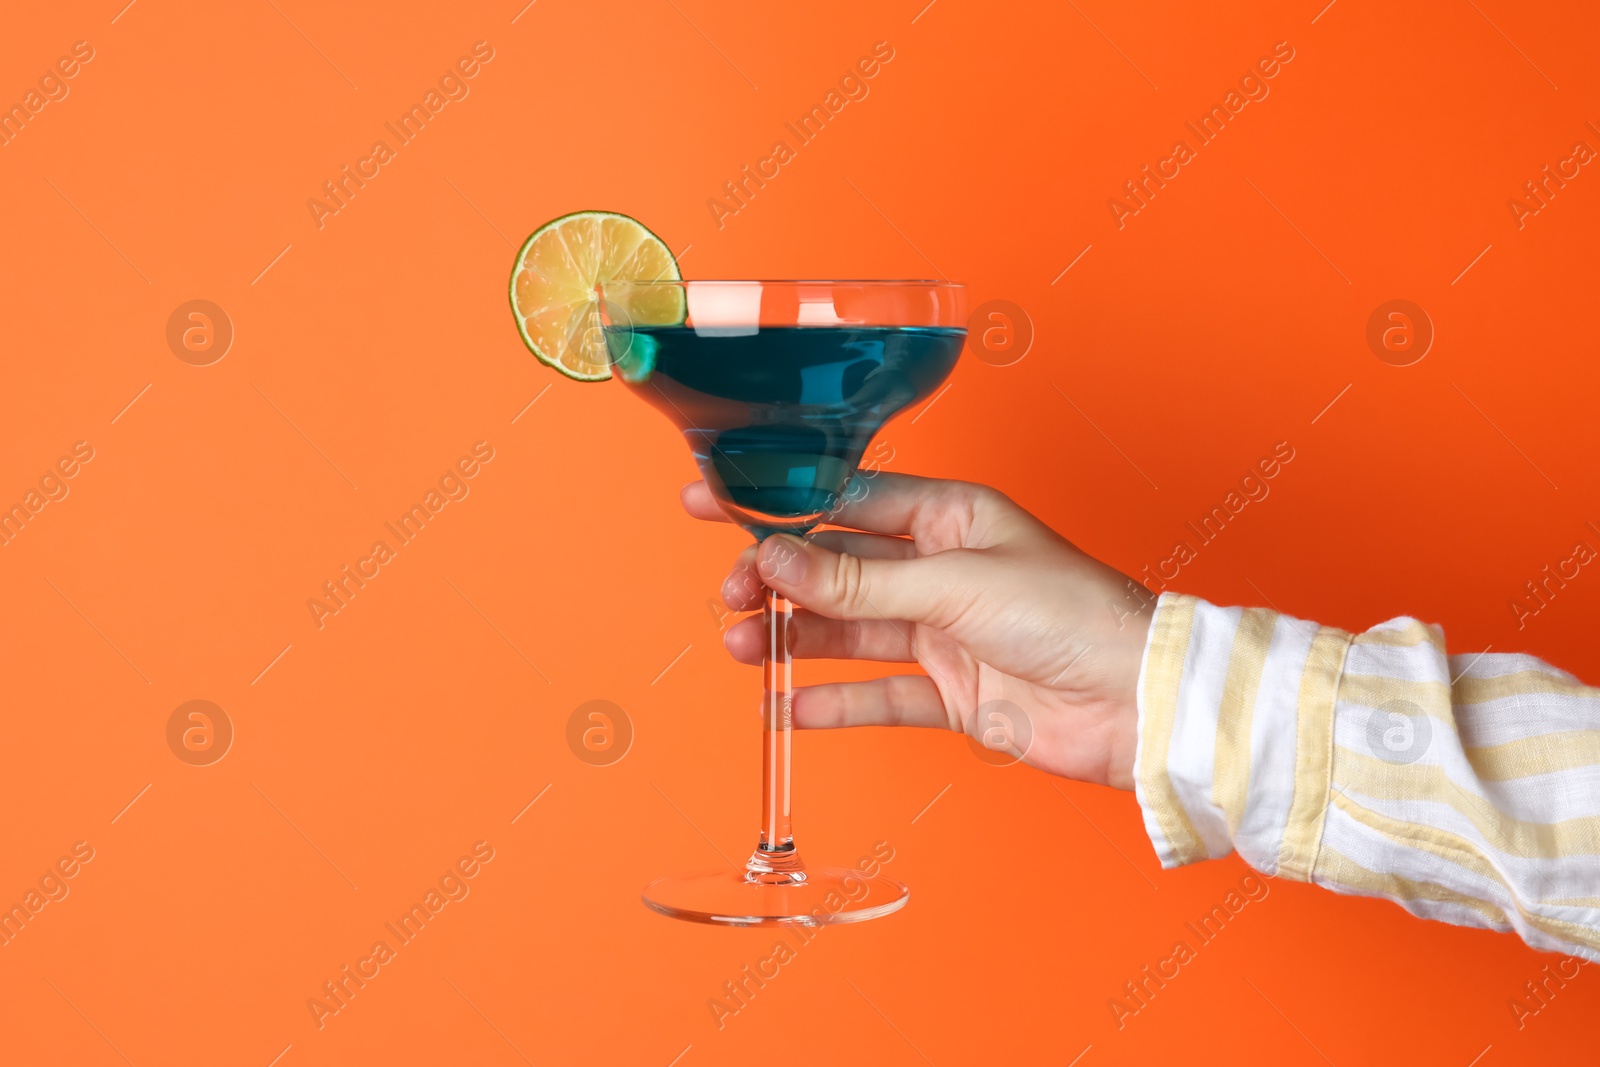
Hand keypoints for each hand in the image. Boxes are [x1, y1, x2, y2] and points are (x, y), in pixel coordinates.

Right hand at [683, 473, 1152, 789]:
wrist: (1137, 704)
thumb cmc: (1074, 616)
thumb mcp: (955, 584)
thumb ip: (861, 579)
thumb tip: (779, 559)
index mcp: (950, 517)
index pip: (845, 501)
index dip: (777, 503)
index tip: (714, 501)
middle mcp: (941, 570)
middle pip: (837, 568)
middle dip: (778, 579)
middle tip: (733, 594)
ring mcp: (944, 633)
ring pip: (849, 629)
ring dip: (794, 637)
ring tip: (743, 648)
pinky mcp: (952, 693)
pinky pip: (878, 694)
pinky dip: (834, 701)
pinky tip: (790, 706)